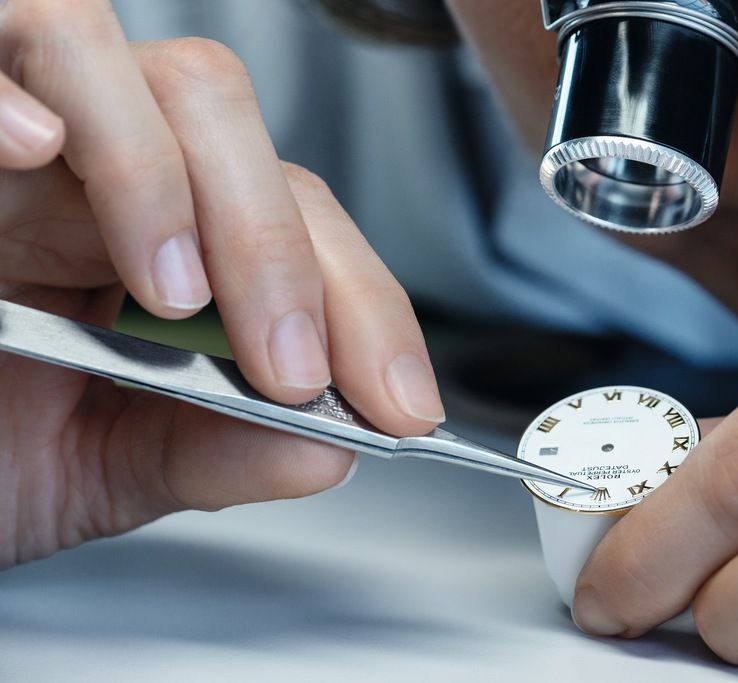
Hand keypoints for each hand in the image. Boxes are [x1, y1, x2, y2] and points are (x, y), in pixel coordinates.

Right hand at [0, 0, 443, 565]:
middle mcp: (90, 168)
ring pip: (119, 61)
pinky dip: (9, 91)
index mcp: (146, 236)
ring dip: (164, 178)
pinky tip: (33, 147)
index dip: (363, 303)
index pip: (291, 218)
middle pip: (225, 124)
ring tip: (171, 294)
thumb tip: (327, 451)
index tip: (399, 402)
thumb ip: (210, 451)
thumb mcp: (97, 465)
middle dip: (280, 253)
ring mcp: (13, 135)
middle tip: (292, 374)